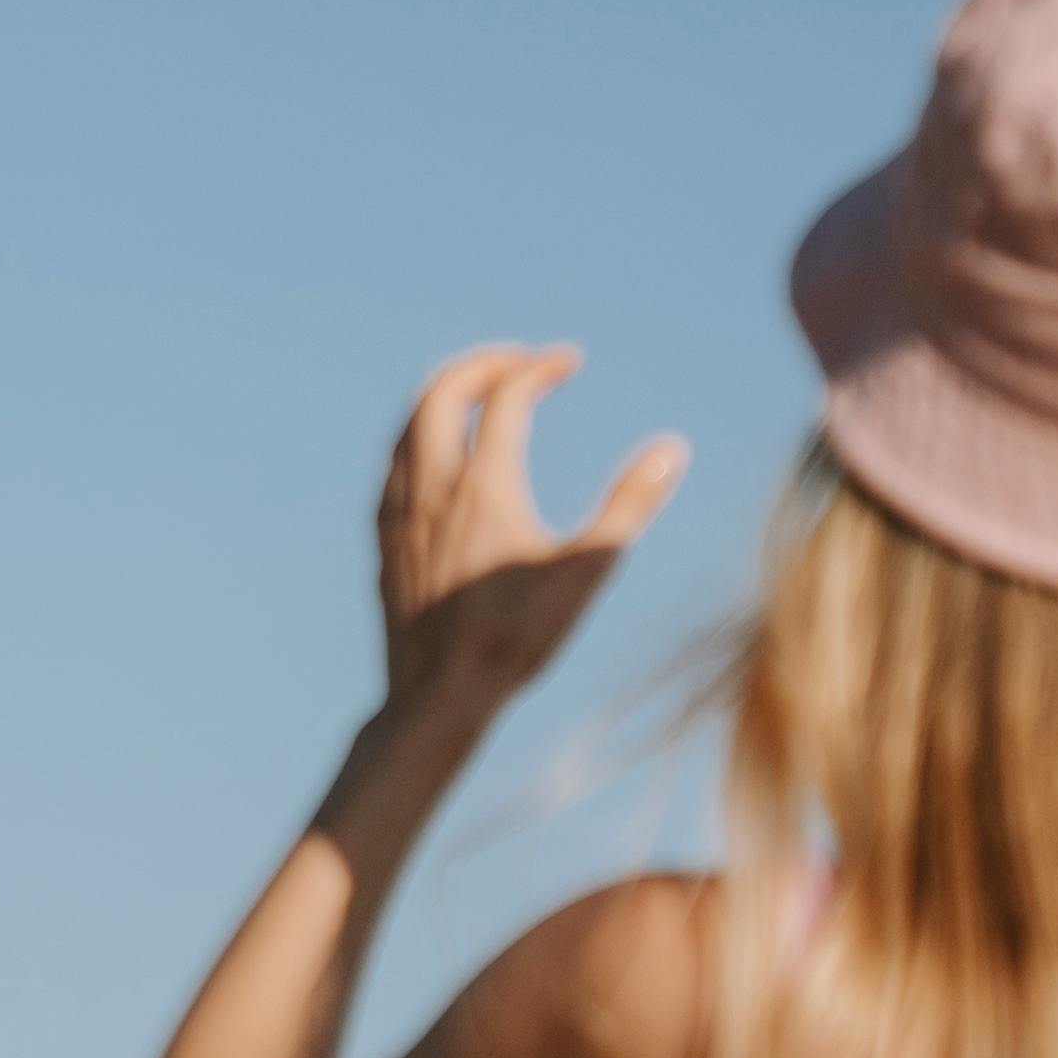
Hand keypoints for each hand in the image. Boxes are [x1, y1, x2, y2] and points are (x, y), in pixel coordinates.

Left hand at [375, 347, 684, 740]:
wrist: (438, 696)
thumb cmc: (517, 637)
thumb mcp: (587, 570)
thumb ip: (629, 505)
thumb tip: (673, 448)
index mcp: (483, 483)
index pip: (508, 395)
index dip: (540, 367)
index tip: (568, 361)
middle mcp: (432, 486)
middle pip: (442, 391)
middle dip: (483, 363)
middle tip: (519, 362)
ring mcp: (400, 512)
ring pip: (408, 424)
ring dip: (445, 394)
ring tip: (480, 393)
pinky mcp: (384, 540)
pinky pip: (393, 465)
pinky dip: (419, 436)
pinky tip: (438, 457)